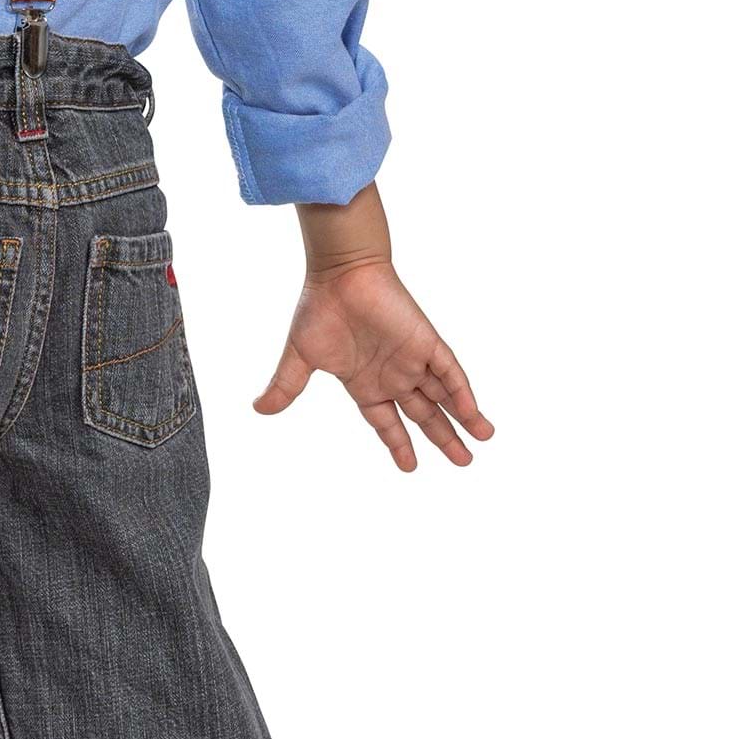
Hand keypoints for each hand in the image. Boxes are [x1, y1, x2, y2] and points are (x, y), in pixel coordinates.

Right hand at [255, 258, 492, 471]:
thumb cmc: (319, 307)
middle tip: (463, 461)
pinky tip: (474, 416)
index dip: (399, 444)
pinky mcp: (426, 342)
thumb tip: (259, 409)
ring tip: (481, 441)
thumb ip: (286, 385)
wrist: (340, 271)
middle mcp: (393, 374)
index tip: (410, 466)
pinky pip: (451, 373)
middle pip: (423, 414)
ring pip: (443, 397)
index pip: (387, 421)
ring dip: (462, 420)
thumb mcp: (300, 356)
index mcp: (365, 382)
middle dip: (442, 438)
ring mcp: (412, 359)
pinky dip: (463, 395)